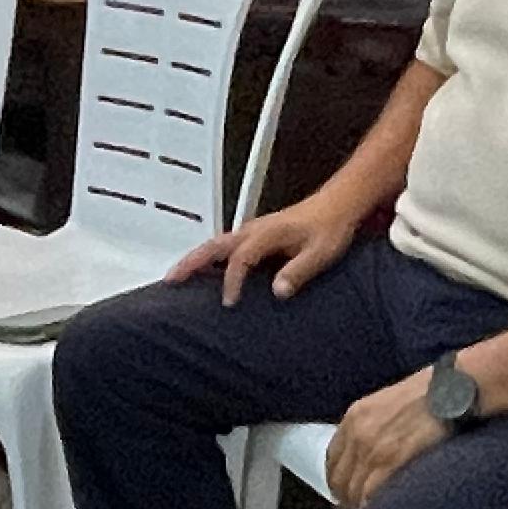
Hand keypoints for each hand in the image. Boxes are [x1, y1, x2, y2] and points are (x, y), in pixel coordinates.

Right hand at [168, 202, 356, 306]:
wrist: (338, 206)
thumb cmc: (330, 227)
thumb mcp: (320, 252)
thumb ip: (298, 271)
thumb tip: (278, 291)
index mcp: (266, 234)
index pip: (239, 259)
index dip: (232, 282)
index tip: (229, 302)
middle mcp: (254, 230)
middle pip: (212, 246)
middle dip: (189, 263)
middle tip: (169, 281)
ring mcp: (252, 230)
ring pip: (214, 244)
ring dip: (194, 259)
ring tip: (177, 276)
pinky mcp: (255, 234)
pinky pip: (223, 245)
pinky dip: (207, 256)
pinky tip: (205, 269)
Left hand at [323, 367, 450, 508]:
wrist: (453, 389)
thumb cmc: (431, 393)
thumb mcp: (390, 403)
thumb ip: (376, 425)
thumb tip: (376, 449)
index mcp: (355, 416)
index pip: (332, 458)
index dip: (338, 480)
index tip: (346, 491)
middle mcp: (357, 433)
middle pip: (339, 479)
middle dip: (346, 499)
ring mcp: (372, 448)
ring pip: (353, 491)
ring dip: (359, 508)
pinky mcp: (391, 460)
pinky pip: (371, 494)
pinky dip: (372, 508)